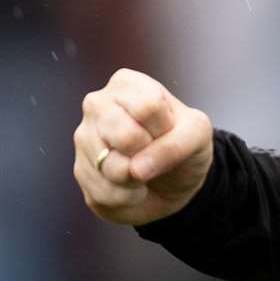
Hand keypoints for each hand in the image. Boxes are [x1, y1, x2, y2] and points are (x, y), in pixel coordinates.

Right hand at [73, 68, 213, 225]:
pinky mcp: (80, 171)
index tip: (168, 128)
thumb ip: (175, 145)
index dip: (165, 128)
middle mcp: (96, 105)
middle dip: (149, 153)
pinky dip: (128, 196)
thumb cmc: (184, 143)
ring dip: (139, 178)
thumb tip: (134, 170)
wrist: (175, 177)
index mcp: (126, 84)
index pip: (147, 107)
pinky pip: (105, 193)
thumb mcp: (197, 134)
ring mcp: (84, 138)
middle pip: (125, 135)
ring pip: (112, 168)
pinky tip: (132, 186)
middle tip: (153, 150)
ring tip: (144, 169)